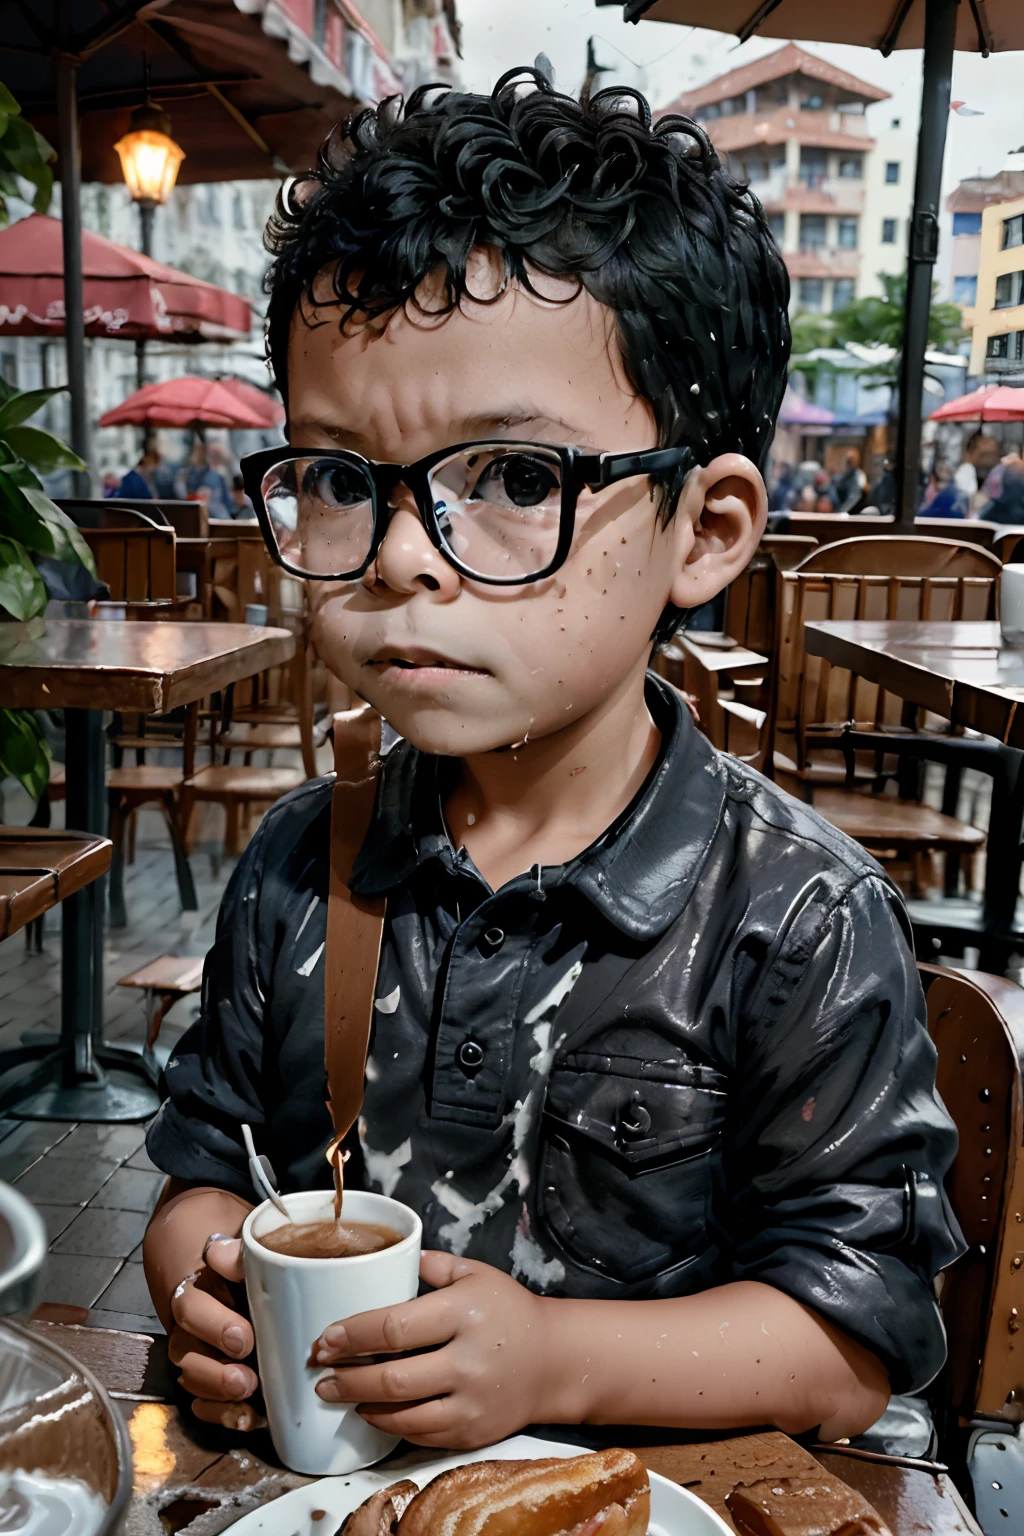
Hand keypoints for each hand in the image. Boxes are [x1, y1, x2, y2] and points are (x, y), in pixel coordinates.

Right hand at [167, 1237, 265, 1431]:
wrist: (232, 1255)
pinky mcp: (212, 1371)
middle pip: (186, 1351)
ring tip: (247, 1402)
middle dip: (214, 1372)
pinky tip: (245, 1419)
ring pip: (191, 1377)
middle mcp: (192, 1321)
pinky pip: (202, 1399)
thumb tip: (218, 1253)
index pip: (191, 1308)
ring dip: (217, 1395)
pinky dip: (219, 1413)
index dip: (213, 1326)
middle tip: (246, 1380)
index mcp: (199, 1286)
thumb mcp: (247, 1241)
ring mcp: (199, 1348)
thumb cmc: (248, 1250)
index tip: (244, 1339)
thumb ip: (238, 1250)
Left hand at [312, 1251, 553, 1448]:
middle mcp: (467, 1361)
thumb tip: (388, 1257)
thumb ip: (431, 1265)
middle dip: (346, 1378)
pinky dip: (390, 1423)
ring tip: (338, 1393)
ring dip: (361, 1404)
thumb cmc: (509, 1310)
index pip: (394, 1327)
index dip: (353, 1335)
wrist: (555, 1360)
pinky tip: (373, 1410)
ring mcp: (471, 1403)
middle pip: (391, 1378)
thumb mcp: (475, 1274)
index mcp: (463, 1313)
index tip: (325, 1338)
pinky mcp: (472, 1432)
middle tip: (319, 1373)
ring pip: (401, 1414)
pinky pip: (420, 1434)